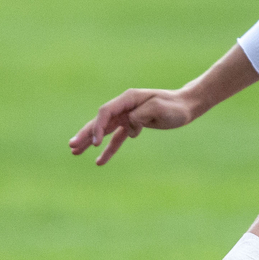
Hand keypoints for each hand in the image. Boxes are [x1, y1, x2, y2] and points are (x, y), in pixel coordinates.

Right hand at [69, 88, 194, 164]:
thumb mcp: (159, 108)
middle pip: (100, 121)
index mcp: (128, 99)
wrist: (186, 106)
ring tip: (75, 152)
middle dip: (85, 134)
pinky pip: (118, 139)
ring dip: (90, 142)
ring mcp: (128, 116)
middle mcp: (125, 106)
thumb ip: (140, 116)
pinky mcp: (133, 125)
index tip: (95, 143)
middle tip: (72, 146)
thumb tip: (127, 126)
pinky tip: (100, 161)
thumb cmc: (174, 106)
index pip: (106, 112)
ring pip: (105, 131)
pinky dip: (109, 149)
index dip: (98, 127)